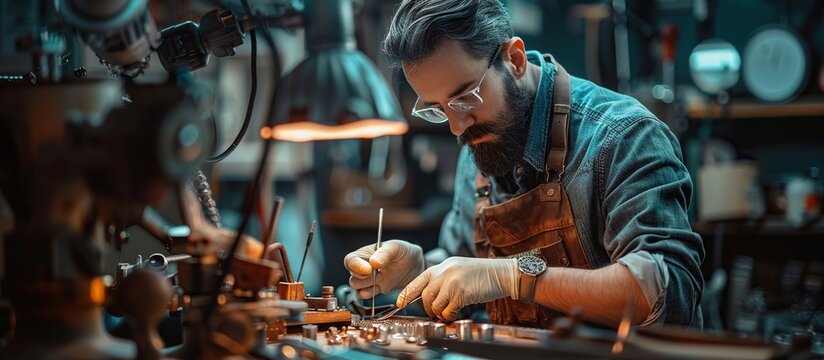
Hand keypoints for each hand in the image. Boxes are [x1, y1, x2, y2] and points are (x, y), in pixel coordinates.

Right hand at [344, 240, 423, 298]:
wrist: (416, 265)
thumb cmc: (404, 252)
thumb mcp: (396, 247)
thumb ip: (385, 253)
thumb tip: (373, 263)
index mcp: (366, 253)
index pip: (350, 260)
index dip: (355, 266)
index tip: (368, 270)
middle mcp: (364, 266)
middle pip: (352, 276)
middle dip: (364, 277)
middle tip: (381, 274)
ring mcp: (369, 279)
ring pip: (356, 286)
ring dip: (366, 285)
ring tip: (382, 279)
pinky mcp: (376, 289)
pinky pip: (363, 295)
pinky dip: (368, 294)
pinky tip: (379, 288)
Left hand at [397, 257, 518, 320]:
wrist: (501, 273)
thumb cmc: (481, 274)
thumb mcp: (457, 269)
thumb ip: (443, 279)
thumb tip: (430, 296)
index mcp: (442, 266)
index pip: (418, 280)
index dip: (407, 293)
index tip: (400, 303)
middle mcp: (444, 272)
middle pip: (425, 296)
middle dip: (428, 309)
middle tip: (436, 312)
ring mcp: (452, 282)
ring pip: (434, 305)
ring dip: (439, 313)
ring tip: (447, 313)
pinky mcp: (461, 293)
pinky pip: (447, 310)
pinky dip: (449, 316)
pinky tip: (455, 313)